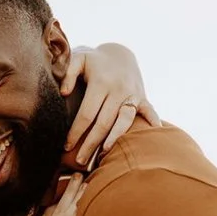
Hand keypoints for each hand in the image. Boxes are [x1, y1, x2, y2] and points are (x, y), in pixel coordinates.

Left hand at [60, 43, 157, 167]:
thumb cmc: (93, 60)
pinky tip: (152, 137)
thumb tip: (64, 93)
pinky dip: (152, 123)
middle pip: (104, 123)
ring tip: (103, 156)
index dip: (76, 132)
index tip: (66, 147)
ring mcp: (132, 94)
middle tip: (80, 162)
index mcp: (100, 83)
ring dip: (114, 140)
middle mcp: (118, 90)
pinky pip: (149, 111)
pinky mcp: (142, 97)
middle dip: (91, 144)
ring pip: (124, 122)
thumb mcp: (78, 58)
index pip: (87, 114)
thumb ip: (68, 73)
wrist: (119, 53)